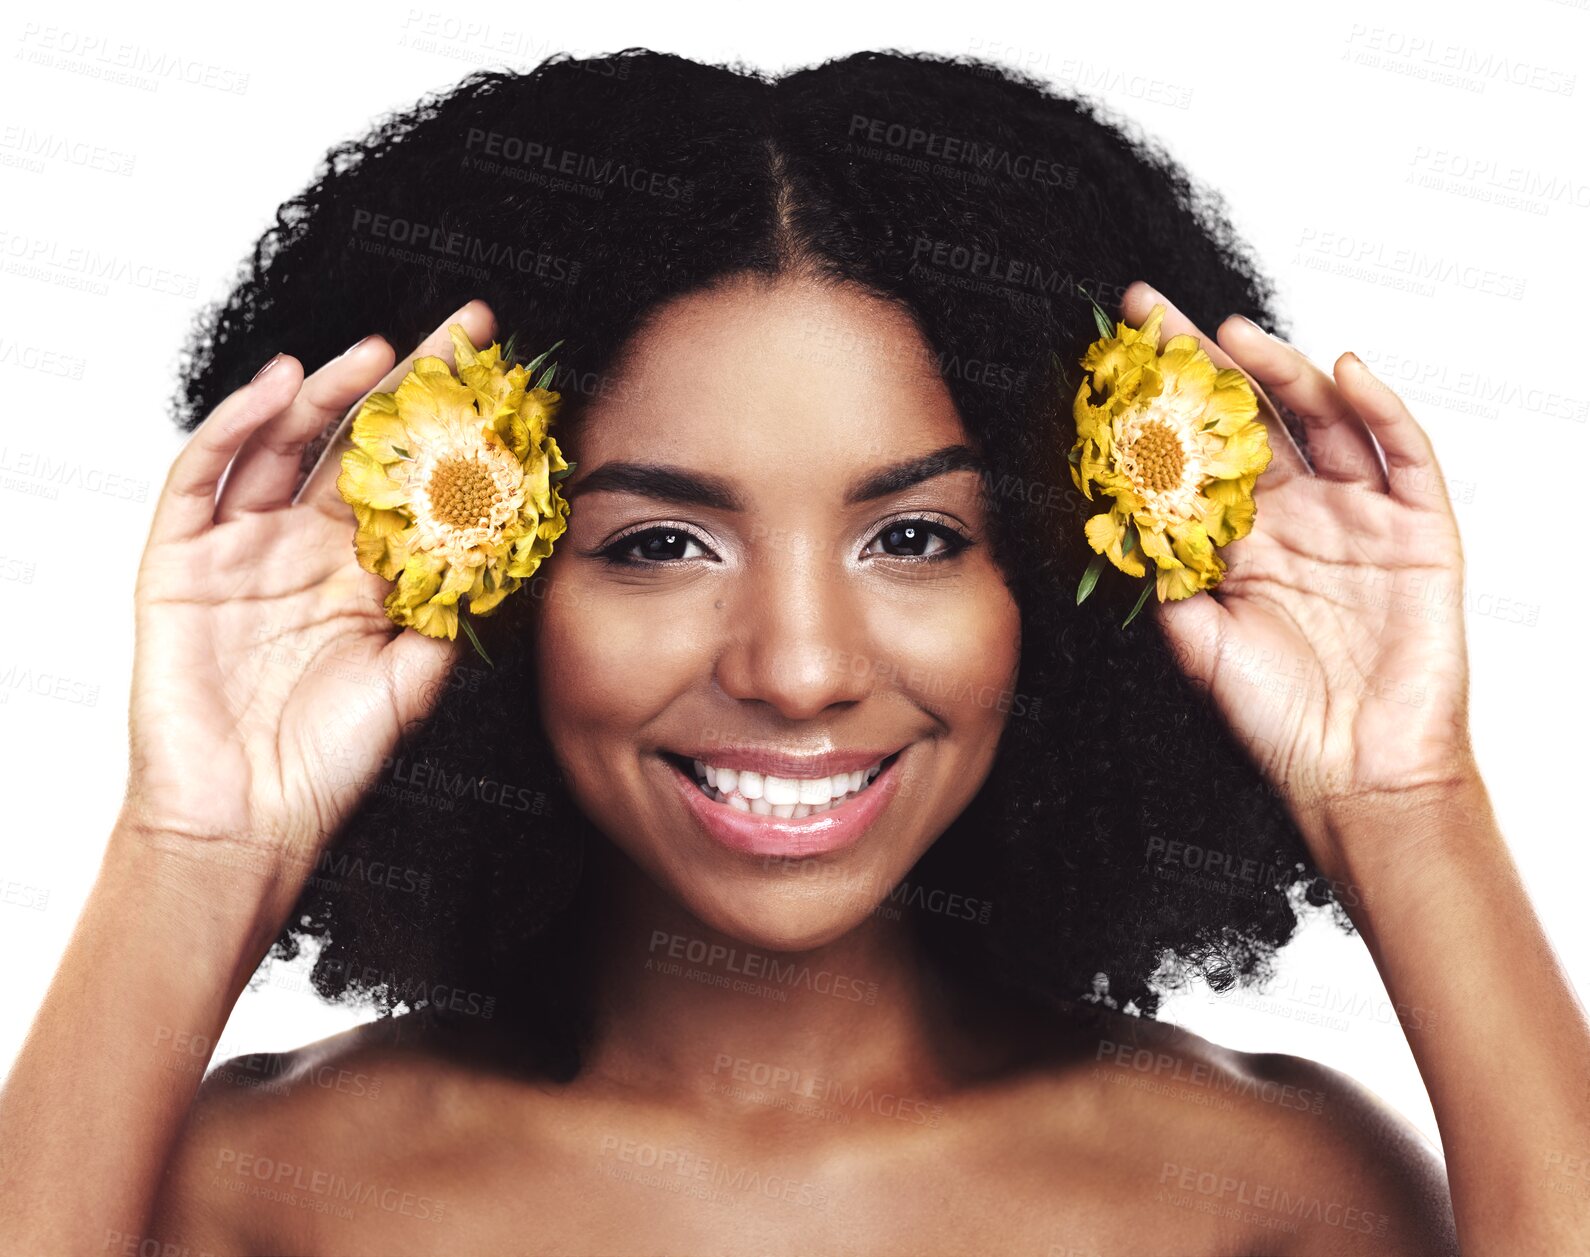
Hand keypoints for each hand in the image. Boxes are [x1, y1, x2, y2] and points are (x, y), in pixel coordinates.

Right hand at [119, 301, 496, 915]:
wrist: (247, 820)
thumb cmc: (329, 759)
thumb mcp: (416, 678)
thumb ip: (455, 612)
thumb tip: (515, 547)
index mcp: (363, 571)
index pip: (410, 478)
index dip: (450, 427)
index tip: (500, 374)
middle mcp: (303, 548)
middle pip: (354, 444)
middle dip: (404, 386)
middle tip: (457, 332)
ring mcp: (239, 549)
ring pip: (282, 445)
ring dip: (327, 393)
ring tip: (377, 353)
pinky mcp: (180, 561)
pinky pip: (202, 478)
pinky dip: (236, 426)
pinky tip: (280, 388)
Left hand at [1120, 282, 1476, 868]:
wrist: (1352, 772)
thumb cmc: (1274, 714)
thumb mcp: (1193, 639)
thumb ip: (1159, 576)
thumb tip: (1108, 515)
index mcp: (1242, 536)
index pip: (1197, 449)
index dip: (1162, 402)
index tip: (1118, 350)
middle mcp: (1299, 514)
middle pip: (1252, 417)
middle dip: (1206, 363)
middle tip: (1157, 311)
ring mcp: (1360, 516)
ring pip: (1323, 421)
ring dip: (1282, 372)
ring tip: (1235, 336)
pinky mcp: (1419, 530)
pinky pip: (1404, 456)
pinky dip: (1380, 409)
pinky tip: (1345, 371)